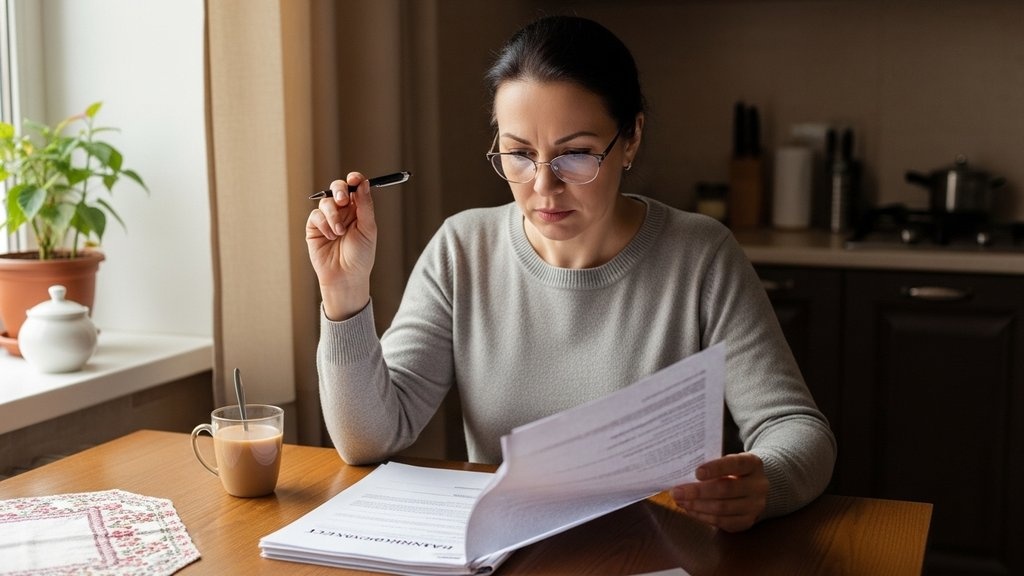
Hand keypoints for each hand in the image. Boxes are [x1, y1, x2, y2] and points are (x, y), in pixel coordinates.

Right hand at [306, 172, 377, 319]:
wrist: (346, 277)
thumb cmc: (360, 256)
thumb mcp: (368, 229)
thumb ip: (365, 205)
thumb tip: (363, 183)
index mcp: (358, 210)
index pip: (355, 188)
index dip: (354, 180)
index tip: (355, 178)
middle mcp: (343, 212)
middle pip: (337, 189)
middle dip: (339, 191)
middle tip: (343, 200)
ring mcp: (328, 219)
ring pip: (325, 202)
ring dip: (333, 215)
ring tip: (339, 233)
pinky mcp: (314, 228)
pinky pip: (315, 216)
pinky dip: (324, 224)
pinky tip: (330, 237)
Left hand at [669, 452, 767, 531]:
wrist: (755, 486)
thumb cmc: (733, 470)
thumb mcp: (729, 461)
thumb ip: (712, 465)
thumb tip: (682, 473)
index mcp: (753, 464)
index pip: (735, 464)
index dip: (715, 468)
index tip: (696, 472)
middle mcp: (758, 486)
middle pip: (726, 489)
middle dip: (698, 492)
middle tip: (677, 492)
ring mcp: (755, 506)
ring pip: (722, 509)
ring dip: (697, 506)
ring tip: (680, 501)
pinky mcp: (748, 521)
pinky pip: (722, 522)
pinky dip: (703, 516)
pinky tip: (690, 510)